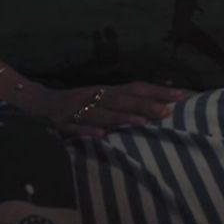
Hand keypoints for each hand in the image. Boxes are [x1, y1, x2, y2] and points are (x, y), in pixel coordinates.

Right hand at [23, 81, 186, 137]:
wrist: (40, 102)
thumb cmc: (79, 104)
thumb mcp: (103, 102)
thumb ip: (125, 107)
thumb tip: (158, 109)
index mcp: (108, 91)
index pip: (137, 88)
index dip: (159, 91)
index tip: (183, 96)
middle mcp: (96, 95)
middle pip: (123, 99)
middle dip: (145, 105)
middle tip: (167, 111)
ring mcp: (79, 107)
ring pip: (102, 112)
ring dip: (122, 117)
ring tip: (142, 122)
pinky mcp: (63, 121)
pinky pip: (76, 126)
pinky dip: (89, 130)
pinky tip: (102, 135)